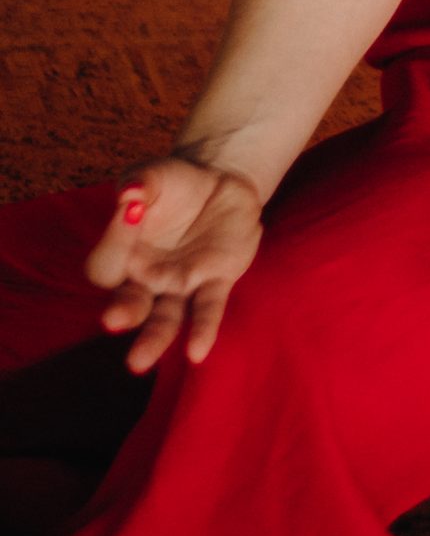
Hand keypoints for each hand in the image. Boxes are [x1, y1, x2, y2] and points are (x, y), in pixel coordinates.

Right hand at [83, 155, 262, 371]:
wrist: (218, 184)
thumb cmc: (173, 183)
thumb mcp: (155, 173)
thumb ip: (141, 182)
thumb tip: (130, 194)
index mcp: (123, 254)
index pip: (105, 265)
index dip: (113, 242)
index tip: (129, 208)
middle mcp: (146, 278)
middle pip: (128, 304)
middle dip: (121, 312)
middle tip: (114, 321)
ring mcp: (180, 284)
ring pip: (164, 319)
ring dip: (153, 339)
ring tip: (138, 362)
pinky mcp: (214, 282)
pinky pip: (207, 310)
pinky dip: (203, 330)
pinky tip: (197, 352)